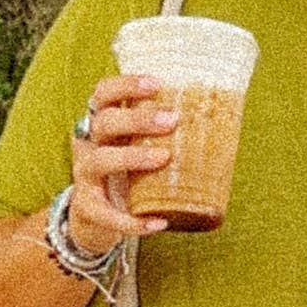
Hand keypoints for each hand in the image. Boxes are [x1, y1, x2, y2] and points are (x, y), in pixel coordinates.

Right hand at [66, 70, 177, 256]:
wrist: (94, 218)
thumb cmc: (126, 173)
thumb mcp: (136, 147)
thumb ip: (163, 134)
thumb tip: (221, 120)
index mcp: (102, 124)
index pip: (103, 93)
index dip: (126, 85)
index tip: (157, 84)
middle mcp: (89, 146)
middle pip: (103, 122)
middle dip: (136, 119)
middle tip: (171, 120)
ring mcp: (85, 177)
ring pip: (99, 160)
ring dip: (132, 157)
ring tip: (164, 158)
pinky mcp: (88, 209)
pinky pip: (107, 215)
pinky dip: (133, 221)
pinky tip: (159, 223)